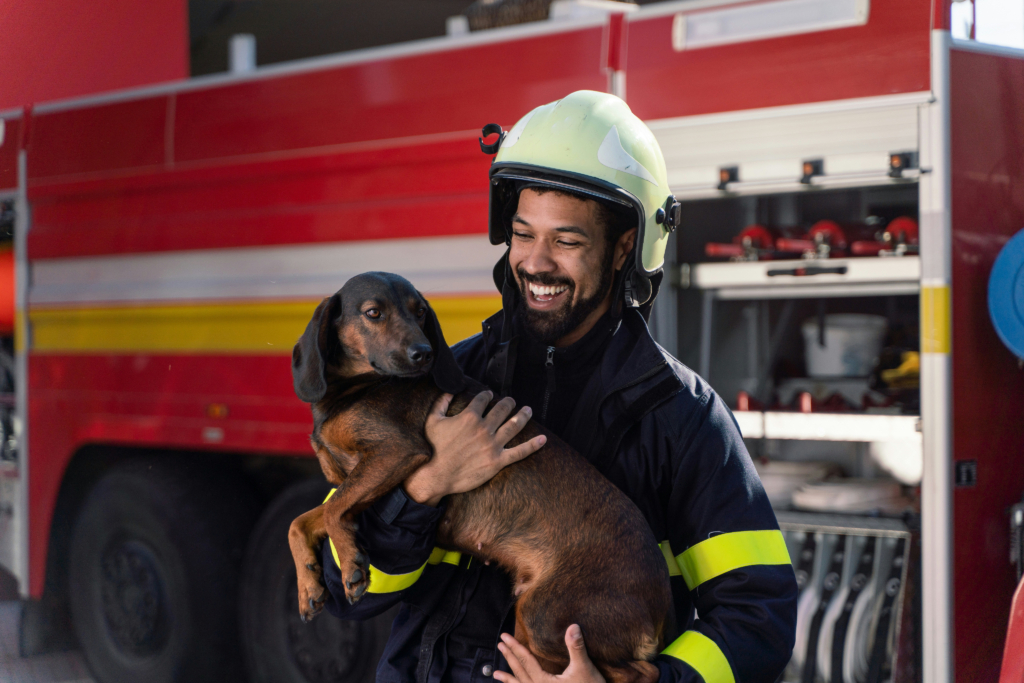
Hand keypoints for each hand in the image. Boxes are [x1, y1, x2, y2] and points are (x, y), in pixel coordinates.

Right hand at [404, 391, 545, 506]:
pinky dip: (533, 445)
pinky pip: (519, 452)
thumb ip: (441, 403)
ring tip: (528, 410)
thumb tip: (449, 391)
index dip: (487, 395)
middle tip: (511, 400)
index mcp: (469, 417)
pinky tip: (543, 439)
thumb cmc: (433, 448)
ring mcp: (493, 445)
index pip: (483, 399)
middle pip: (502, 409)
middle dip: (508, 402)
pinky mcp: (498, 461)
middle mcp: (484, 428)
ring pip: (514, 425)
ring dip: (523, 415)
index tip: (490, 395)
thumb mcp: (432, 421)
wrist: (437, 475)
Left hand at [494, 625, 604, 682]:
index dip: (515, 647)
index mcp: (544, 682)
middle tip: (499, 645)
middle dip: (509, 658)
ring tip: (496, 674)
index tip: (504, 637)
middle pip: (520, 672)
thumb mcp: (585, 669)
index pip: (525, 661)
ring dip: (509, 679)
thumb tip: (573, 626)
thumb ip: (576, 648)